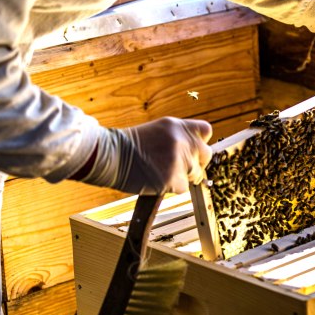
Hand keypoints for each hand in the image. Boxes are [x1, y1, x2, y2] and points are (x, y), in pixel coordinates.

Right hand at [79, 117, 211, 194]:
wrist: (108, 156)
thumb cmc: (129, 146)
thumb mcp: (157, 131)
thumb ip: (178, 137)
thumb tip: (194, 151)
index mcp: (177, 126)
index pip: (206, 131)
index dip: (200, 141)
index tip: (193, 149)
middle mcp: (181, 140)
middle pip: (206, 154)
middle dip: (197, 163)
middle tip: (181, 167)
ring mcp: (178, 159)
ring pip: (196, 173)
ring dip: (183, 177)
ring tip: (162, 173)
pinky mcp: (173, 178)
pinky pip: (183, 187)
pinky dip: (172, 188)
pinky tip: (157, 181)